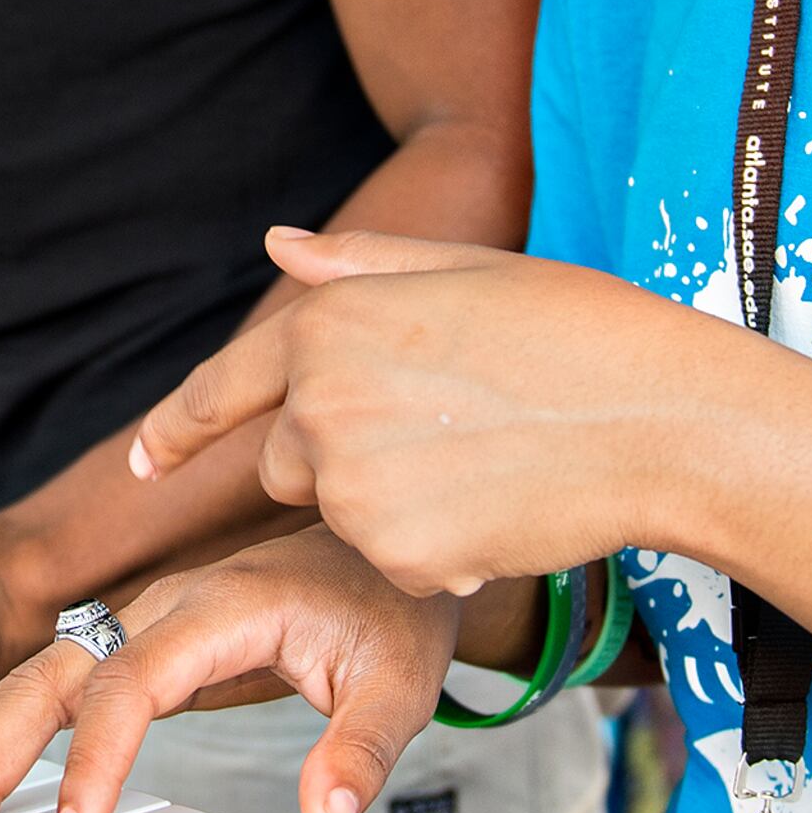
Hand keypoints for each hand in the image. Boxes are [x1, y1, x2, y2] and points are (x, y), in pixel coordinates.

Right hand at [0, 529, 462, 812]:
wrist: (383, 553)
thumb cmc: (388, 608)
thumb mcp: (399, 681)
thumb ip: (360, 748)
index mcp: (217, 606)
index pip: (132, 684)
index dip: (94, 762)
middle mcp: (158, 608)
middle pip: (49, 678)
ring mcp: (134, 625)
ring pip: (28, 683)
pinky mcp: (127, 649)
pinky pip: (45, 691)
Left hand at [133, 225, 811, 600]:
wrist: (663, 418)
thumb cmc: (580, 331)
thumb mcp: (464, 270)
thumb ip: (356, 267)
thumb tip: (277, 245)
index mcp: (328, 324)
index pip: (221, 388)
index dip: (178, 429)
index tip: (149, 460)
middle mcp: (320, 404)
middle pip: (288, 463)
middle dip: (341, 459)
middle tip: (448, 433)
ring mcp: (353, 488)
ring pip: (343, 519)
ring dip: (393, 508)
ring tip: (487, 464)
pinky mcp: (394, 557)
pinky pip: (393, 567)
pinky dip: (434, 556)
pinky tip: (500, 511)